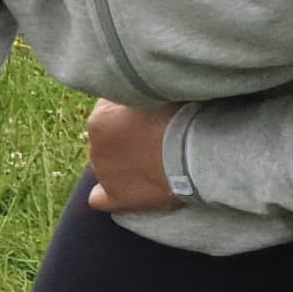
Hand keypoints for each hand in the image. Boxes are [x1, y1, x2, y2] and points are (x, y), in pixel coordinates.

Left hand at [85, 99, 179, 214]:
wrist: (196, 152)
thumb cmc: (181, 117)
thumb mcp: (154, 93)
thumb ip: (136, 94)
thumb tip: (135, 92)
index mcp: (100, 120)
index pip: (109, 110)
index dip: (132, 111)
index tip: (151, 113)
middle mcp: (95, 148)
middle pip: (108, 140)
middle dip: (127, 137)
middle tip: (155, 138)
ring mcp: (105, 175)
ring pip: (107, 166)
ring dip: (123, 163)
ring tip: (152, 162)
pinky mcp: (116, 198)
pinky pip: (99, 199)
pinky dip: (108, 194)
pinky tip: (124, 190)